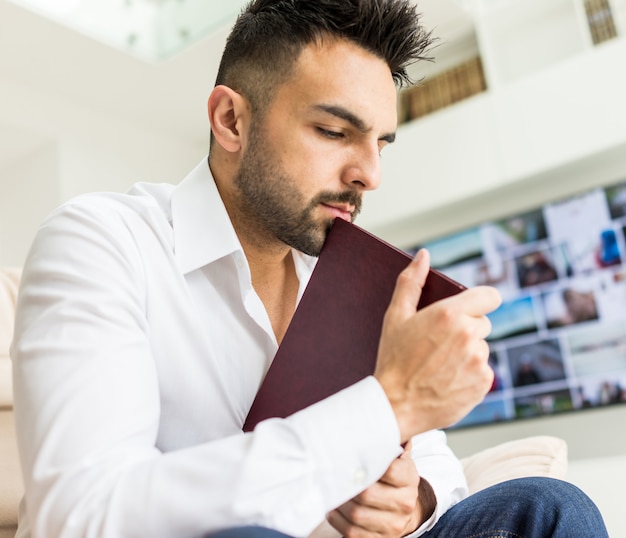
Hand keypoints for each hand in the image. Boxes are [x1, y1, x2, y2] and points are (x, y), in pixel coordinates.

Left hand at [326, 441, 431, 536]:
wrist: (405, 508)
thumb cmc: (391, 476)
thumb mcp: (395, 455)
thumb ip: (386, 439)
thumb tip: (371, 414)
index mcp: (409, 477)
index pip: (389, 470)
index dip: (367, 464)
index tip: (349, 457)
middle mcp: (405, 501)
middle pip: (367, 494)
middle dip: (345, 485)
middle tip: (329, 474)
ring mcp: (394, 524)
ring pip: (357, 515)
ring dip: (338, 503)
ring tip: (329, 490)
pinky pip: (353, 533)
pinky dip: (337, 520)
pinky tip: (333, 509)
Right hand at [375, 249, 501, 441]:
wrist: (395, 404)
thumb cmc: (393, 358)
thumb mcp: (395, 316)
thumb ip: (411, 282)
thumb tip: (423, 255)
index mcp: (449, 314)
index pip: (490, 296)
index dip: (481, 301)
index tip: (471, 309)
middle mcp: (469, 335)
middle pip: (483, 323)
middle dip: (466, 329)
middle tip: (439, 344)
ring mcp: (479, 360)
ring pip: (482, 348)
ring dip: (468, 353)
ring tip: (440, 365)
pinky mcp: (484, 383)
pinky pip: (484, 371)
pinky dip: (470, 374)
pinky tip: (448, 380)